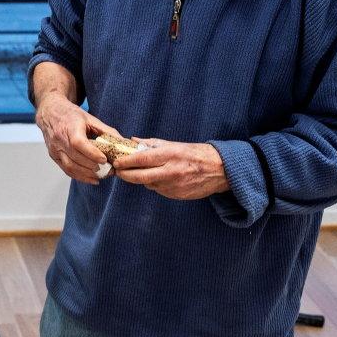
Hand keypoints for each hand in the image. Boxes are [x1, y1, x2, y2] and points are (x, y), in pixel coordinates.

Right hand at [35, 92, 117, 184]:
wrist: (50, 114)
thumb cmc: (72, 115)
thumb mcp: (90, 118)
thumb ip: (106, 131)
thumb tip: (123, 143)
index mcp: (69, 127)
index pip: (78, 143)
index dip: (91, 153)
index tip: (104, 159)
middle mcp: (60, 139)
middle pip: (76, 158)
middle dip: (93, 166)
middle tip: (109, 170)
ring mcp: (55, 149)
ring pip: (70, 167)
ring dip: (87, 174)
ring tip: (102, 176)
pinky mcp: (54, 156)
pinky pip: (66, 170)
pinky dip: (80, 176)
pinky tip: (92, 179)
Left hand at [111, 141, 229, 200]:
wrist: (219, 170)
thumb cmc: (196, 154)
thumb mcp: (175, 144)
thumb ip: (152, 143)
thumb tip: (133, 140)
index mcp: (170, 155)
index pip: (141, 159)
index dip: (126, 162)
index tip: (117, 162)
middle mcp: (171, 171)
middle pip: (140, 177)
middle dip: (126, 175)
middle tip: (118, 172)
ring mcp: (174, 185)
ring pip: (148, 184)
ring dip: (141, 179)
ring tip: (139, 172)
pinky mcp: (177, 195)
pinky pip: (159, 190)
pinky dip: (154, 184)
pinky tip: (157, 178)